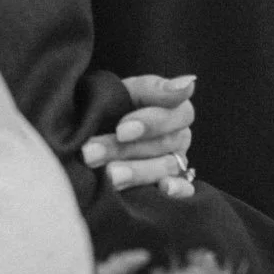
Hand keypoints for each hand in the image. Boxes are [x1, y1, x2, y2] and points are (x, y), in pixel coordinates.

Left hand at [82, 74, 195, 196]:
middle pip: (164, 143)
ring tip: (108, 175)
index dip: (151, 123)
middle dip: (125, 149)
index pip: (177, 113)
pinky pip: (183, 189)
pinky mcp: (169, 185)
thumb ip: (152, 88)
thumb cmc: (108, 108)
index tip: (121, 130)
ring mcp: (175, 162)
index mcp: (173, 108)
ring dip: (137, 171)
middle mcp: (178, 136)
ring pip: (166, 167)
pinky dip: (177, 189)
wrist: (86, 135)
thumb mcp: (123, 91)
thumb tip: (187, 84)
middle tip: (91, 153)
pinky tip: (163, 189)